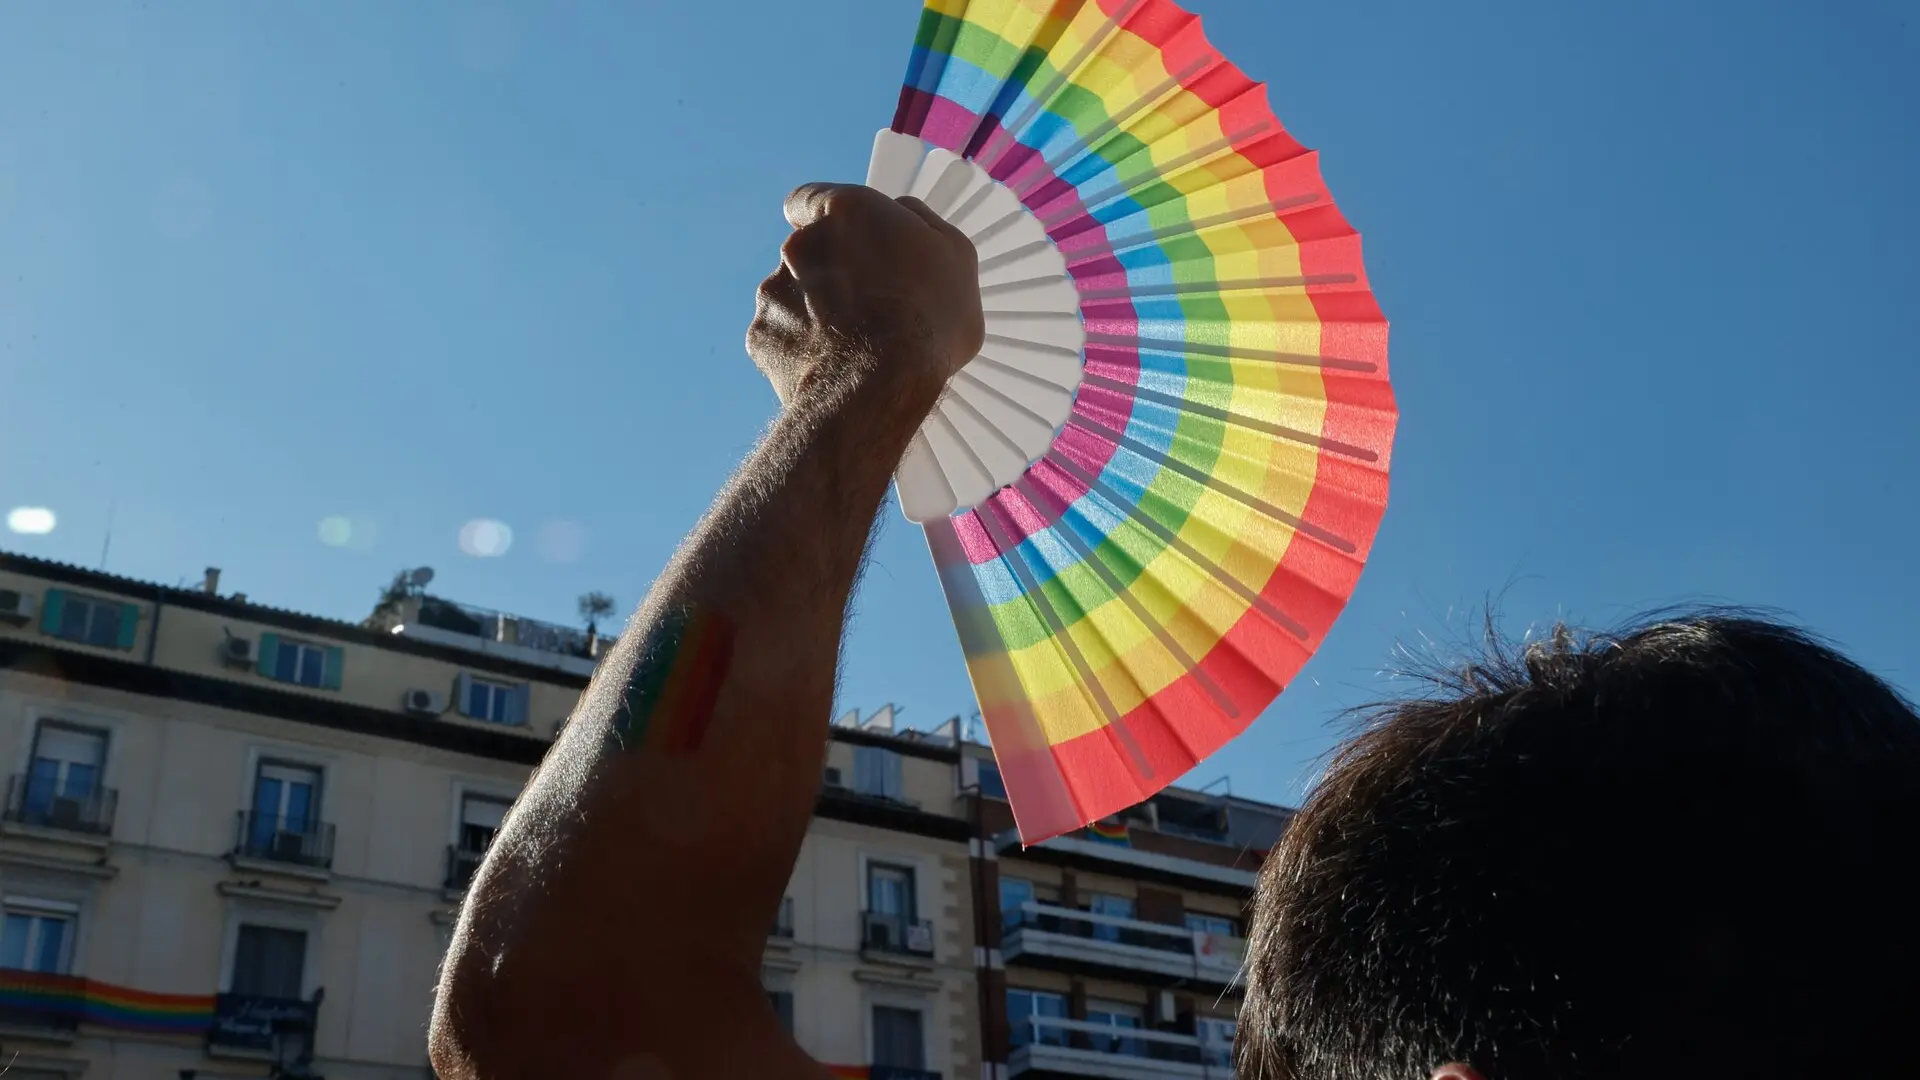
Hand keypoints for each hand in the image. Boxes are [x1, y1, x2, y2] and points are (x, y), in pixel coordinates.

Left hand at [747, 183, 983, 409]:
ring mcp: (774, 289)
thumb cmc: (929, 317)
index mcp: (846, 211)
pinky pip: (782, 336)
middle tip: (864, 306)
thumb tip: (902, 213)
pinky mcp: (761, 335)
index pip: (811, 198)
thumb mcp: (955, 256)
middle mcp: (800, 243)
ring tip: (852, 345)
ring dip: (813, 312)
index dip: (825, 221)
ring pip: (791, 295)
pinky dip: (801, 348)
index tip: (843, 244)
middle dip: (827, 273)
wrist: (881, 385)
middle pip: (805, 252)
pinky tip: (831, 365)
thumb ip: (921, 222)